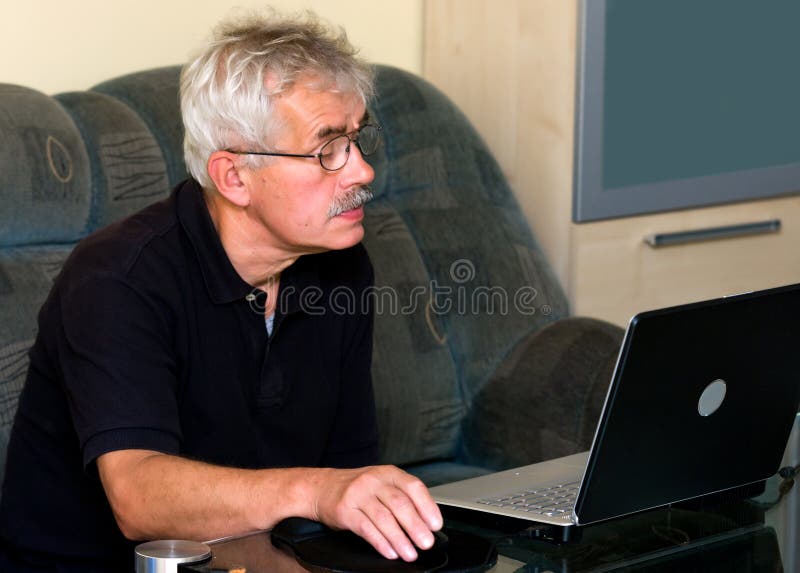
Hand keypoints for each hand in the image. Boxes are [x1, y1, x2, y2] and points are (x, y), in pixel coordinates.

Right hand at [311, 465, 442, 561]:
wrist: (321, 487)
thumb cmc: (357, 488)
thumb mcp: (381, 484)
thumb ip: (401, 497)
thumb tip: (426, 521)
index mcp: (388, 473)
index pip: (413, 486)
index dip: (427, 506)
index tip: (436, 525)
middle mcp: (373, 480)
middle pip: (400, 504)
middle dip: (416, 526)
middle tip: (426, 543)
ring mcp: (358, 494)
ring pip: (384, 518)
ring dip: (400, 539)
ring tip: (410, 553)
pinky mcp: (345, 510)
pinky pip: (366, 528)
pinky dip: (381, 542)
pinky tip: (390, 552)